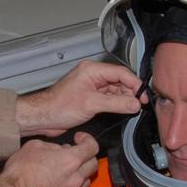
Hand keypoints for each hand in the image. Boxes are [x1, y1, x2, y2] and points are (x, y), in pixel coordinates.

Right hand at [0, 132, 98, 186]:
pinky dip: (72, 186)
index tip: (78, 139)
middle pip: (93, 165)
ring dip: (81, 173)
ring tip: (67, 169)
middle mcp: (75, 178)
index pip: (92, 147)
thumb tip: (61, 150)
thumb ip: (53, 146)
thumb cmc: (19, 170)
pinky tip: (59, 182)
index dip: (87, 140)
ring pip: (87, 181)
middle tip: (74, 153)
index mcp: (69, 160)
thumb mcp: (34, 147)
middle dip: (86, 156)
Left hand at [16, 60, 143, 136]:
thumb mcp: (91, 104)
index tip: (143, 96)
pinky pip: (109, 98)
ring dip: (125, 99)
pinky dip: (117, 104)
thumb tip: (134, 103)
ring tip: (133, 108)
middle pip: (120, 81)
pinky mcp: (90, 97)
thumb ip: (116, 103)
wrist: (44, 117)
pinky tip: (123, 110)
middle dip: (131, 92)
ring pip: (115, 90)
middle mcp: (92, 75)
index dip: (135, 84)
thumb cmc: (58, 106)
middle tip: (140, 104)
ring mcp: (91, 86)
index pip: (121, 73)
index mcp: (92, 70)